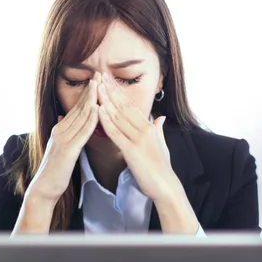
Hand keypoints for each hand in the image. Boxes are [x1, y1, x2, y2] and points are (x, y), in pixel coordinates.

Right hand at [26, 72, 100, 202]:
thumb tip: (63, 115)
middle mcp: (60, 130)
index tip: (97, 79)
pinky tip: (98, 111)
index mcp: (60, 129)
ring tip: (101, 85)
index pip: (76, 108)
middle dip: (90, 90)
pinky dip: (91, 120)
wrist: (44, 188)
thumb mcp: (58, 146)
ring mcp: (63, 139)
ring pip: (81, 116)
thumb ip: (63, 131)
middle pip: (78, 107)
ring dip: (92, 100)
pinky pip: (82, 133)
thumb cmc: (55, 170)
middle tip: (100, 74)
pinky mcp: (68, 150)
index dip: (87, 93)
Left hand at [97, 73, 180, 203]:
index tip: (109, 79)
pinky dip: (106, 121)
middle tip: (100, 75)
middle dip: (111, 90)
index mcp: (149, 127)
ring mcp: (138, 139)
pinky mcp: (132, 151)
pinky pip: (116, 133)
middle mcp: (144, 129)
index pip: (131, 105)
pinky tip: (98, 110)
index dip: (119, 91)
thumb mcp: (162, 145)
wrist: (165, 186)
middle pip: (124, 106)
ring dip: (106, 101)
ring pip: (119, 116)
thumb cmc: (162, 168)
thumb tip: (160, 117)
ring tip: (96, 87)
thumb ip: (159, 130)